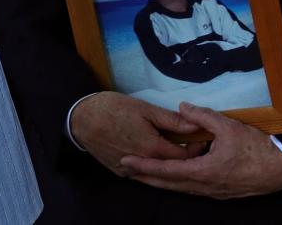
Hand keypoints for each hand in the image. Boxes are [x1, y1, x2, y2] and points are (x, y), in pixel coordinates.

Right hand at [70, 91, 204, 177]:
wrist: (81, 118)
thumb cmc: (112, 108)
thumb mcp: (144, 108)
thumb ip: (171, 120)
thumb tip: (194, 125)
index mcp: (153, 149)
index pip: (184, 156)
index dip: (195, 148)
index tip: (200, 139)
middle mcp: (144, 165)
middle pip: (171, 166)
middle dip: (182, 157)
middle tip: (187, 144)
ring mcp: (131, 171)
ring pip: (156, 172)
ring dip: (165, 163)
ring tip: (167, 148)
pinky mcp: (120, 172)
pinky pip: (140, 172)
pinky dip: (148, 165)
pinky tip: (147, 153)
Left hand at [121, 102, 281, 197]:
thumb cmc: (256, 148)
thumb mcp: (228, 126)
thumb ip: (202, 116)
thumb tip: (181, 107)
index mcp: (204, 172)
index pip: (167, 171)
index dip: (145, 166)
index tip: (126, 162)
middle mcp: (206, 187)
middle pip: (169, 184)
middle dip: (146, 177)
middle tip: (125, 170)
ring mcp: (213, 191)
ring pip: (180, 188)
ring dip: (159, 181)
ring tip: (141, 174)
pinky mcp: (220, 191)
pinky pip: (192, 189)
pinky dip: (176, 183)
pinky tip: (170, 177)